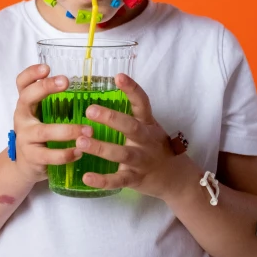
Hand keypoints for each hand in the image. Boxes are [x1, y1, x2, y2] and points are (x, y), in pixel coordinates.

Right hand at [13, 64, 93, 184]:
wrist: (25, 165)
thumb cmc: (41, 133)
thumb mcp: (43, 114)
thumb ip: (58, 101)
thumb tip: (92, 83)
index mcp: (26, 104)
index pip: (22, 83)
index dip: (31, 73)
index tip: (47, 67)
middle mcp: (22, 118)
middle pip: (27, 98)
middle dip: (45, 87)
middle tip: (66, 81)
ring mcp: (25, 138)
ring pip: (43, 131)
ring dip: (67, 130)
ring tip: (89, 130)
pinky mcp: (32, 158)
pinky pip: (49, 156)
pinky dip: (66, 154)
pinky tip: (80, 151)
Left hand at [76, 73, 176, 199]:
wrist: (176, 178)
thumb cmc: (156, 147)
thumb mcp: (149, 128)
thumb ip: (130, 116)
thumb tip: (98, 99)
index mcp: (148, 124)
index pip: (142, 103)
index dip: (132, 89)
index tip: (118, 76)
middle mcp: (147, 140)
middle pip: (131, 127)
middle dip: (111, 118)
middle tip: (90, 110)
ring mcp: (142, 160)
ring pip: (123, 153)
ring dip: (101, 148)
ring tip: (80, 141)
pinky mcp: (136, 179)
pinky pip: (119, 180)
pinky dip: (103, 180)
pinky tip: (86, 177)